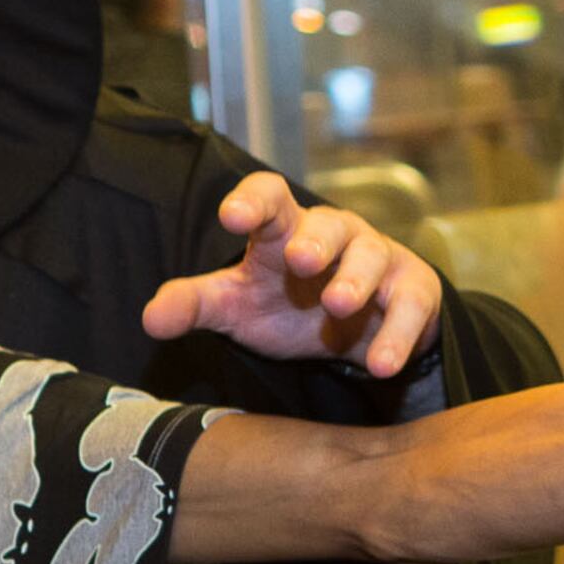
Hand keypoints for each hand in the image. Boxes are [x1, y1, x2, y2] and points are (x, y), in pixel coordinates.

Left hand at [141, 173, 443, 378]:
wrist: (353, 335)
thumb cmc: (287, 306)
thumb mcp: (235, 306)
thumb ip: (193, 306)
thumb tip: (150, 320)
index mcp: (283, 232)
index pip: (269, 199)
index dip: (253, 201)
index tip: (233, 217)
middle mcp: (334, 236)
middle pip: (327, 225)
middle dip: (315, 240)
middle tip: (299, 260)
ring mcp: (378, 259)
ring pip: (372, 257)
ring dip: (357, 281)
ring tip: (339, 307)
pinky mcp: (413, 291)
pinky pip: (411, 307)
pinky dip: (398, 335)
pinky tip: (381, 364)